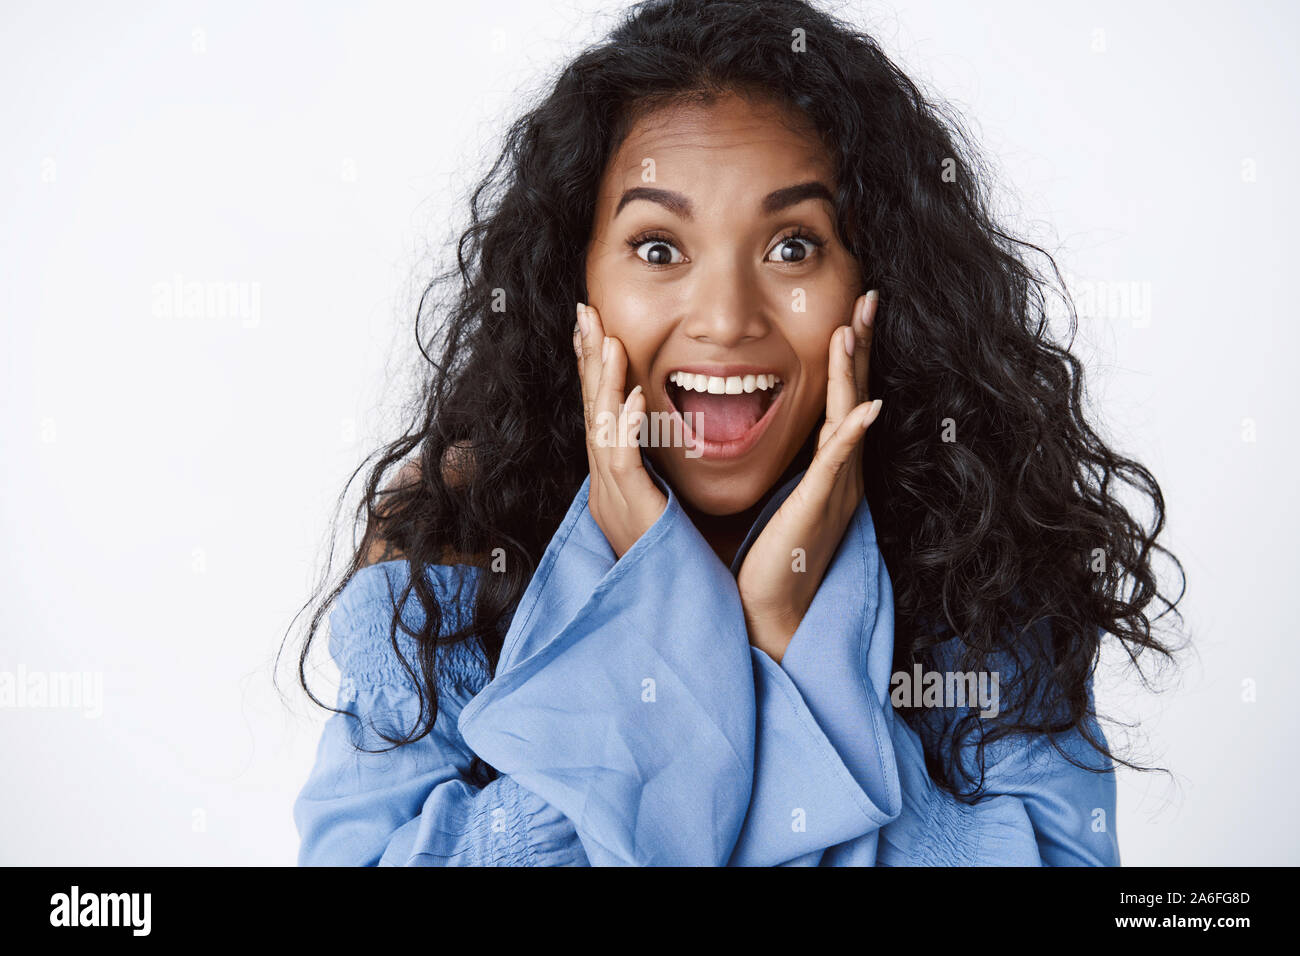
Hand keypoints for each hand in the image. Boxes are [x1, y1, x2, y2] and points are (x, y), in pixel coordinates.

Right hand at [574, 301, 666, 557]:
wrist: (669, 615)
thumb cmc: (671, 564)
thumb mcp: (657, 509)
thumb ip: (651, 476)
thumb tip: (654, 439)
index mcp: (611, 482)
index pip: (600, 414)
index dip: (595, 370)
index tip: (595, 328)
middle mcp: (604, 486)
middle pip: (593, 410)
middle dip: (587, 359)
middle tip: (585, 311)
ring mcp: (613, 499)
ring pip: (603, 428)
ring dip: (604, 381)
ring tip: (607, 339)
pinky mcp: (631, 512)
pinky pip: (625, 462)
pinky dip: (628, 426)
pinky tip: (636, 396)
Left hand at [736, 291, 882, 662]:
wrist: (774, 609)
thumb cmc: (774, 555)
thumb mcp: (784, 495)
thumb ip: (792, 463)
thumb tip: (774, 427)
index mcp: (830, 466)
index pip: (841, 397)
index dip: (849, 354)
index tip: (852, 310)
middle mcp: (841, 471)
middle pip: (853, 395)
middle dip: (861, 345)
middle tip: (868, 296)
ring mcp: (834, 488)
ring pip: (846, 418)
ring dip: (851, 374)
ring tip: (853, 330)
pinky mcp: (818, 506)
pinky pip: (837, 463)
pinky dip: (852, 433)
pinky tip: (865, 408)